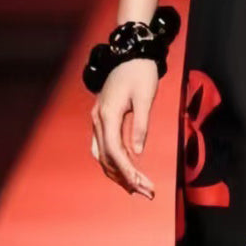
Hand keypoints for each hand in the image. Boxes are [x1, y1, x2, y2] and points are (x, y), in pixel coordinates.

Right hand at [90, 59, 158, 198]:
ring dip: (119, 174)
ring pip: (103, 156)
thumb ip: (141, 125)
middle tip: (147, 193)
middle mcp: (98, 120)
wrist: (130, 53)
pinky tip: (127, 173)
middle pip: (107, 158)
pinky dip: (114, 163)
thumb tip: (138, 152)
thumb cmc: (140, 73)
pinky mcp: (102, 120)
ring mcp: (98, 120)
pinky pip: (104, 147)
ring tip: (138, 188)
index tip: (142, 185)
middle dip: (126, 178)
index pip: (115, 151)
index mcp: (108, 115)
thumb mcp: (145, 98)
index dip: (128, 171)